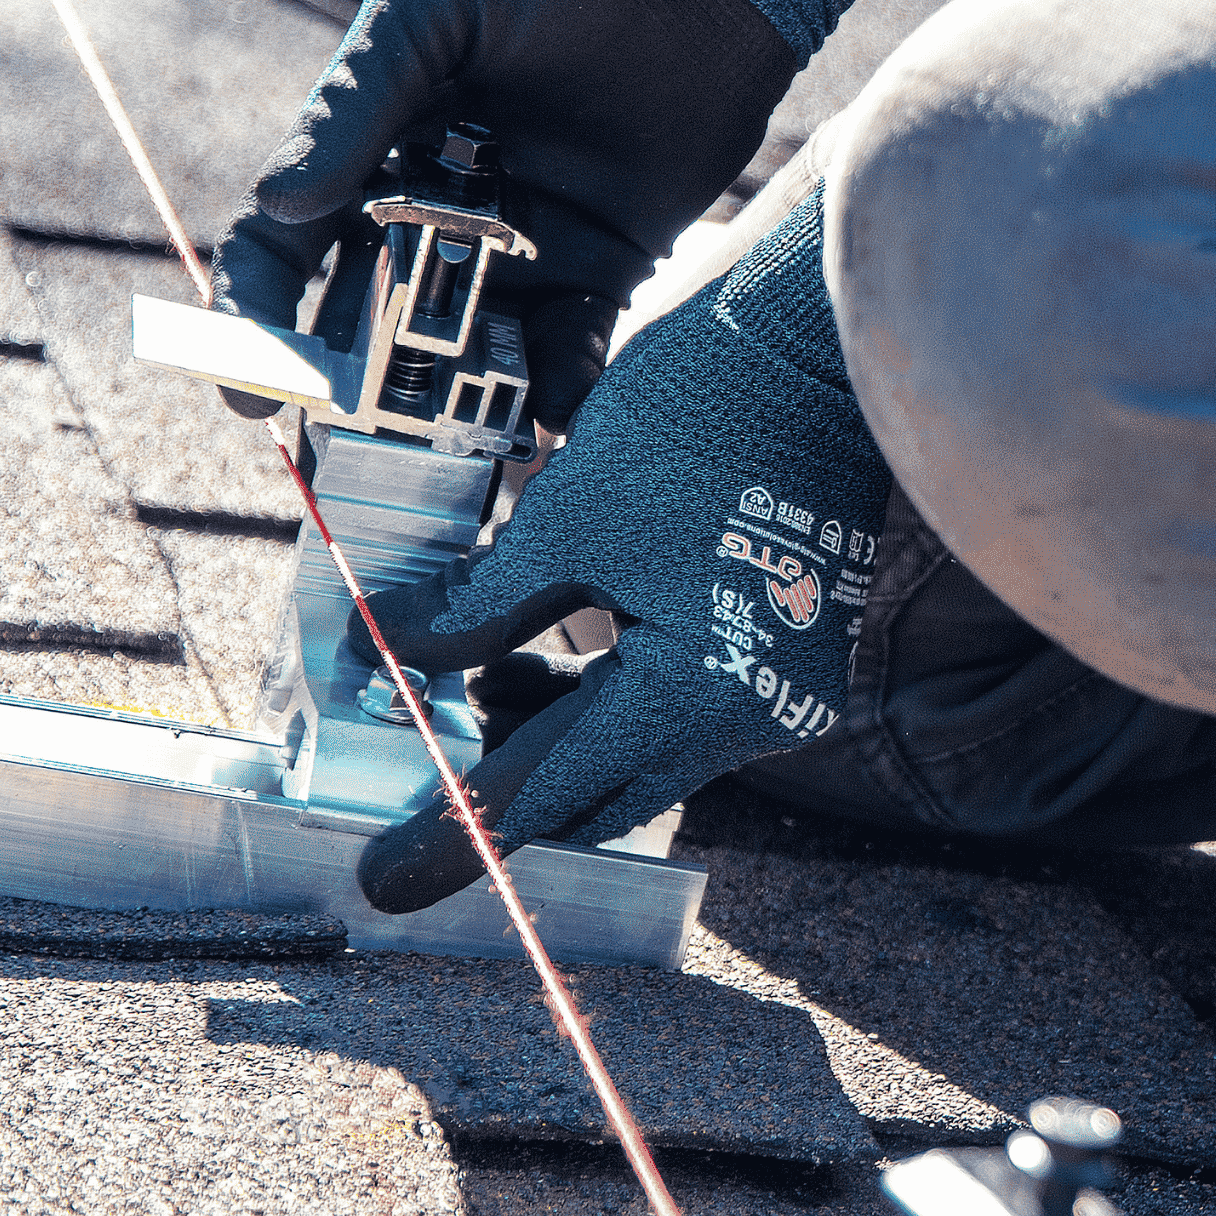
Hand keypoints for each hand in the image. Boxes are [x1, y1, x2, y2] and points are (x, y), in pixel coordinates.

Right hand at [213, 0, 905, 427]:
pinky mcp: (604, 271)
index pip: (291, 242)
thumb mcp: (435, 9)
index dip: (256, 315)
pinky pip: (567, 354)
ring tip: (451, 447)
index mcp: (377, 147)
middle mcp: (438, 209)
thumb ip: (357, 101)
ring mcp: (519, 248)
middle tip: (349, 436)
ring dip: (451, 406)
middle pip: (368, 318)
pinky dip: (554, 394)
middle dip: (350, 386)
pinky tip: (549, 420)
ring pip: (464, 352)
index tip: (247, 386)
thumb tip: (276, 202)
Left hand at [345, 198, 887, 911]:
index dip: (457, 835)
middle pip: (605, 796)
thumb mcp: (569, 510)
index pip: (548, 792)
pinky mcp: (793, 647)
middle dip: (510, 792)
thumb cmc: (707, 408)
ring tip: (482, 688)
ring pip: (643, 755)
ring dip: (560, 740)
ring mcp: (784, 685)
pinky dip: (612, 702)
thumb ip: (484, 605)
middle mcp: (753, 712)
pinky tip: (551, 658)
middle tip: (423, 778)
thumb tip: (400, 652)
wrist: (829, 334)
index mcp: (698, 689)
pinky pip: (684, 710)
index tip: (386, 881)